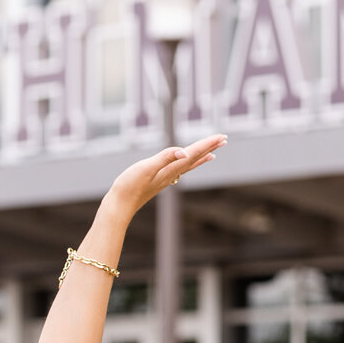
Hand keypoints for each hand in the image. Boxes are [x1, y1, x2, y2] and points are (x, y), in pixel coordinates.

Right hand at [108, 135, 225, 215]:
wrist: (119, 206)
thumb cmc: (129, 186)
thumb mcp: (146, 168)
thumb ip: (164, 158)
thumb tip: (185, 152)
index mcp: (170, 168)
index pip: (193, 153)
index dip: (207, 144)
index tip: (222, 137)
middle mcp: (171, 174)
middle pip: (195, 158)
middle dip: (209, 148)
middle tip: (224, 139)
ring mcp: (165, 178)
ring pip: (189, 164)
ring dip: (201, 156)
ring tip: (213, 152)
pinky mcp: (158, 180)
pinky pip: (178, 170)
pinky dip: (187, 164)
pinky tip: (186, 164)